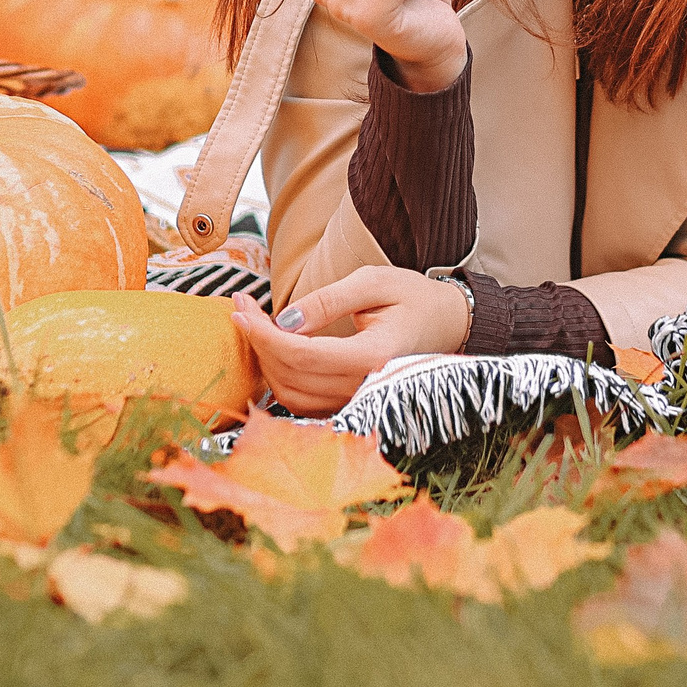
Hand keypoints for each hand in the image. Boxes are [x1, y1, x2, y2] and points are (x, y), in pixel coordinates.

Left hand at [231, 267, 471, 415]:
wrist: (446, 324)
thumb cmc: (412, 297)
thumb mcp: (374, 282)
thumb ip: (328, 300)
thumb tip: (284, 320)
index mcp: (374, 357)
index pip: (300, 354)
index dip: (262, 333)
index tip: (240, 307)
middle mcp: (365, 387)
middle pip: (290, 376)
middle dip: (258, 342)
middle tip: (242, 307)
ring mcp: (358, 401)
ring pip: (291, 395)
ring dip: (266, 362)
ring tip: (255, 324)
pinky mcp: (350, 404)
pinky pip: (303, 402)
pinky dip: (281, 377)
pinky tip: (274, 348)